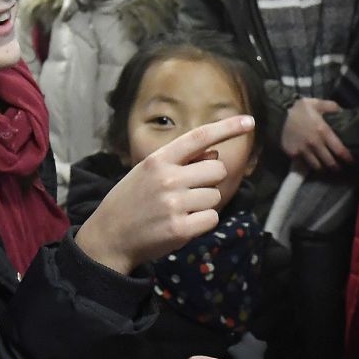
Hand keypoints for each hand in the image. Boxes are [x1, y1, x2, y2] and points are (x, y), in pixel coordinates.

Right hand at [77, 115, 256, 273]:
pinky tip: (182, 224)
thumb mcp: (147, 172)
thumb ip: (180, 161)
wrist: (109, 237)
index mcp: (159, 159)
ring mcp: (175, 204)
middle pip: (218, 170)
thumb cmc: (131, 201)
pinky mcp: (181, 228)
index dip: (227, 127)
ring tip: (179, 210)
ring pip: (215, 196)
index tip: (249, 121)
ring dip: (204, 204)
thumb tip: (214, 155)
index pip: (199, 137)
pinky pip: (212, 218)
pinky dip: (202, 222)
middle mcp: (168, 178)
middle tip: (189, 192)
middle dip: (210, 181)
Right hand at [282, 98, 352, 172]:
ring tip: (326, 169)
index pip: (339, 150)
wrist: (278, 113)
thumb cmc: (299, 109)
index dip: (347, 158)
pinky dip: (308, 165)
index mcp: (323, 131)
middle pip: (329, 162)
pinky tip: (311, 164)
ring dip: (323, 169)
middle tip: (339, 169)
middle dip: (336, 167)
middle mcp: (315, 144)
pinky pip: (303, 163)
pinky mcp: (293, 154)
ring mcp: (303, 150)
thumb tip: (341, 110)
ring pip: (317, 166)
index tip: (351, 161)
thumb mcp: (316, 103)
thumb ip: (331, 106)